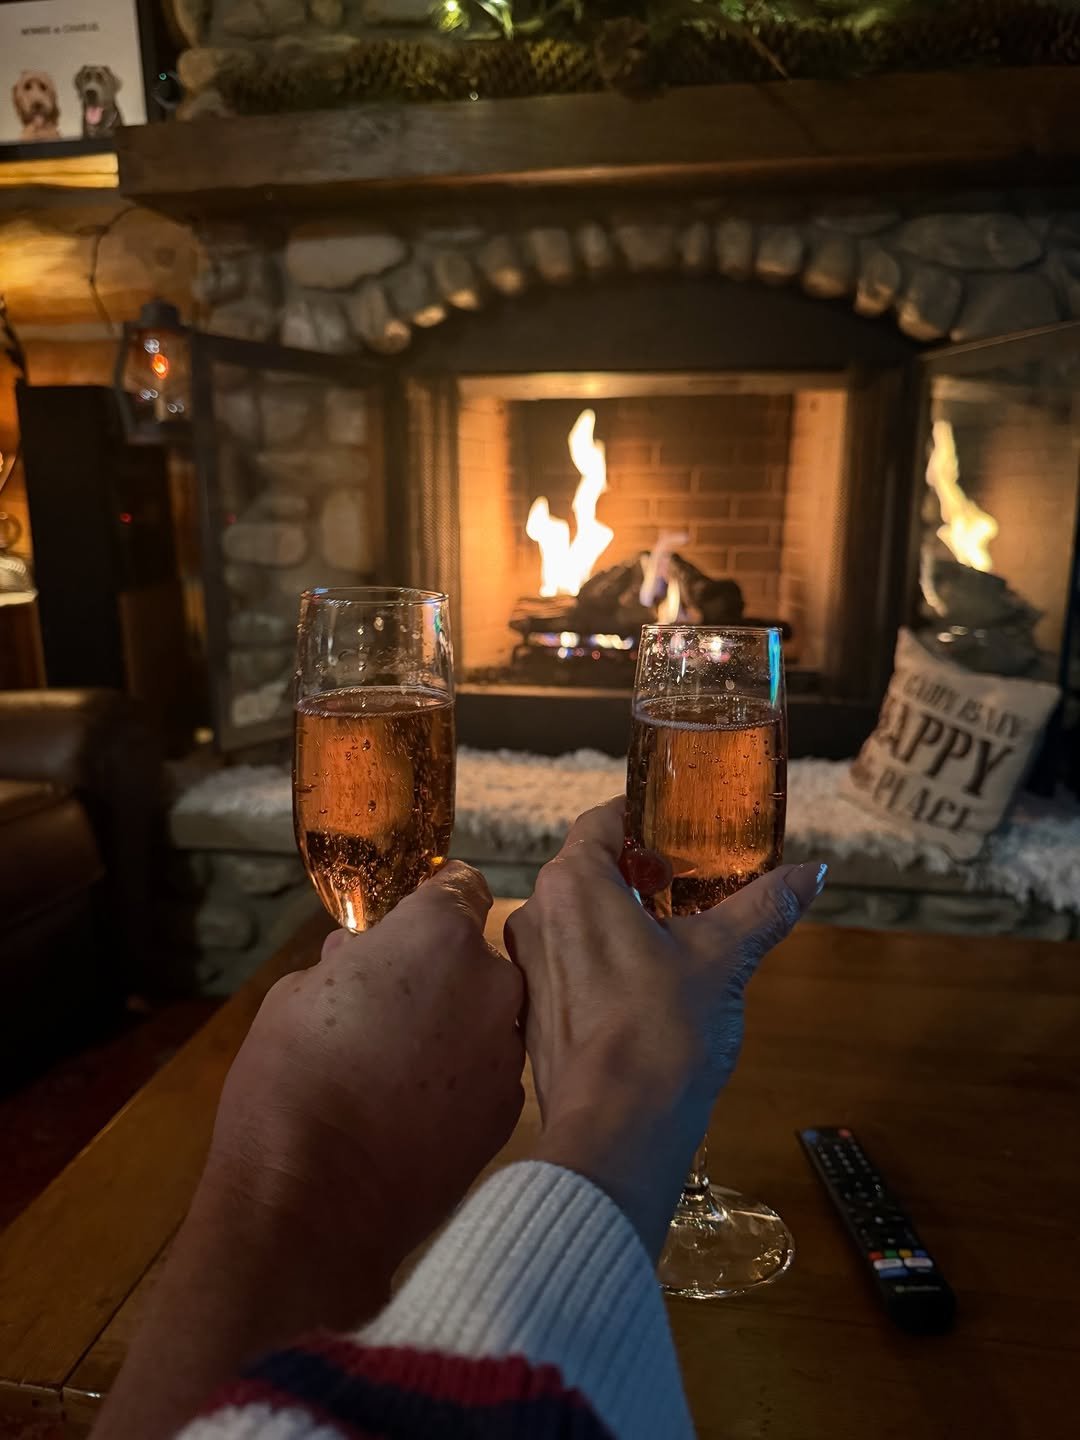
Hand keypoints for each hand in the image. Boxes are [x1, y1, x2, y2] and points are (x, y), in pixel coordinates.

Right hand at [93, 862, 524, 1439]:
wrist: (314, 1204)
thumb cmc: (290, 1079)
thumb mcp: (297, 995)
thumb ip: (347, 964)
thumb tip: (361, 959)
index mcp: (438, 934)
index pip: (461, 886)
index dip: (436, 901)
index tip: (413, 925)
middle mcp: (491, 982)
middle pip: (478, 958)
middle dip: (443, 974)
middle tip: (392, 1009)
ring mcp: (506, 1051)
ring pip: (487, 1019)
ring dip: (456, 1029)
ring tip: (400, 1072)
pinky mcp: (507, 1114)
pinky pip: (488, 1075)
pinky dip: (463, 1084)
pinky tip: (416, 1115)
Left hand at [506, 798, 824, 1257]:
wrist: (617, 1132)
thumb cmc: (664, 1030)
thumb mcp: (724, 959)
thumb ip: (763, 907)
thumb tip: (811, 874)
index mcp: (573, 884)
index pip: (601, 823)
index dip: (640, 819)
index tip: (678, 829)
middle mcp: (537, 916)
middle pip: (587, 871)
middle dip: (637, 873)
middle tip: (688, 882)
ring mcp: (528, 969)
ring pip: (576, 921)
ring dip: (620, 919)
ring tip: (676, 936)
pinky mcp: (533, 1013)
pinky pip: (569, 965)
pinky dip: (604, 961)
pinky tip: (648, 987)